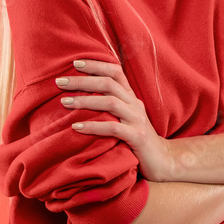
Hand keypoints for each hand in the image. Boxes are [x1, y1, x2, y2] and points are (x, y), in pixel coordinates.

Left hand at [54, 59, 175, 181]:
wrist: (163, 161)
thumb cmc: (137, 139)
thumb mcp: (125, 117)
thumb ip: (110, 105)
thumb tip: (81, 96)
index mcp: (131, 97)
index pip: (115, 72)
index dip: (96, 65)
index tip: (75, 63)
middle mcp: (134, 104)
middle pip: (108, 83)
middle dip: (82, 80)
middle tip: (60, 81)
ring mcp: (137, 120)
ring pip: (111, 103)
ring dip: (85, 101)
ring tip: (64, 102)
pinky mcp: (137, 137)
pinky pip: (113, 129)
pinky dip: (93, 126)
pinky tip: (76, 127)